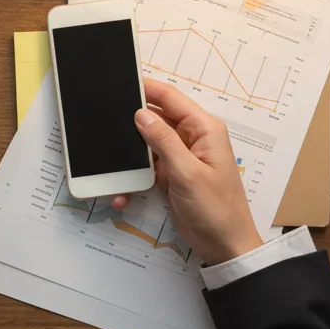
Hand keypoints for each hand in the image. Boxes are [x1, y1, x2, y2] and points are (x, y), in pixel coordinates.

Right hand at [114, 80, 261, 264]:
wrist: (225, 247)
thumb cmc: (215, 209)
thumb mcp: (188, 173)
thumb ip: (163, 141)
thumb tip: (141, 114)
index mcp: (204, 129)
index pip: (171, 98)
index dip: (146, 87)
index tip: (119, 82)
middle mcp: (193, 137)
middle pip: (156, 118)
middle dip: (131, 121)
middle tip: (104, 120)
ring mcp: (181, 156)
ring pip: (148, 143)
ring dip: (130, 154)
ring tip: (108, 160)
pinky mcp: (172, 174)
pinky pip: (148, 166)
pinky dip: (135, 177)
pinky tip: (122, 193)